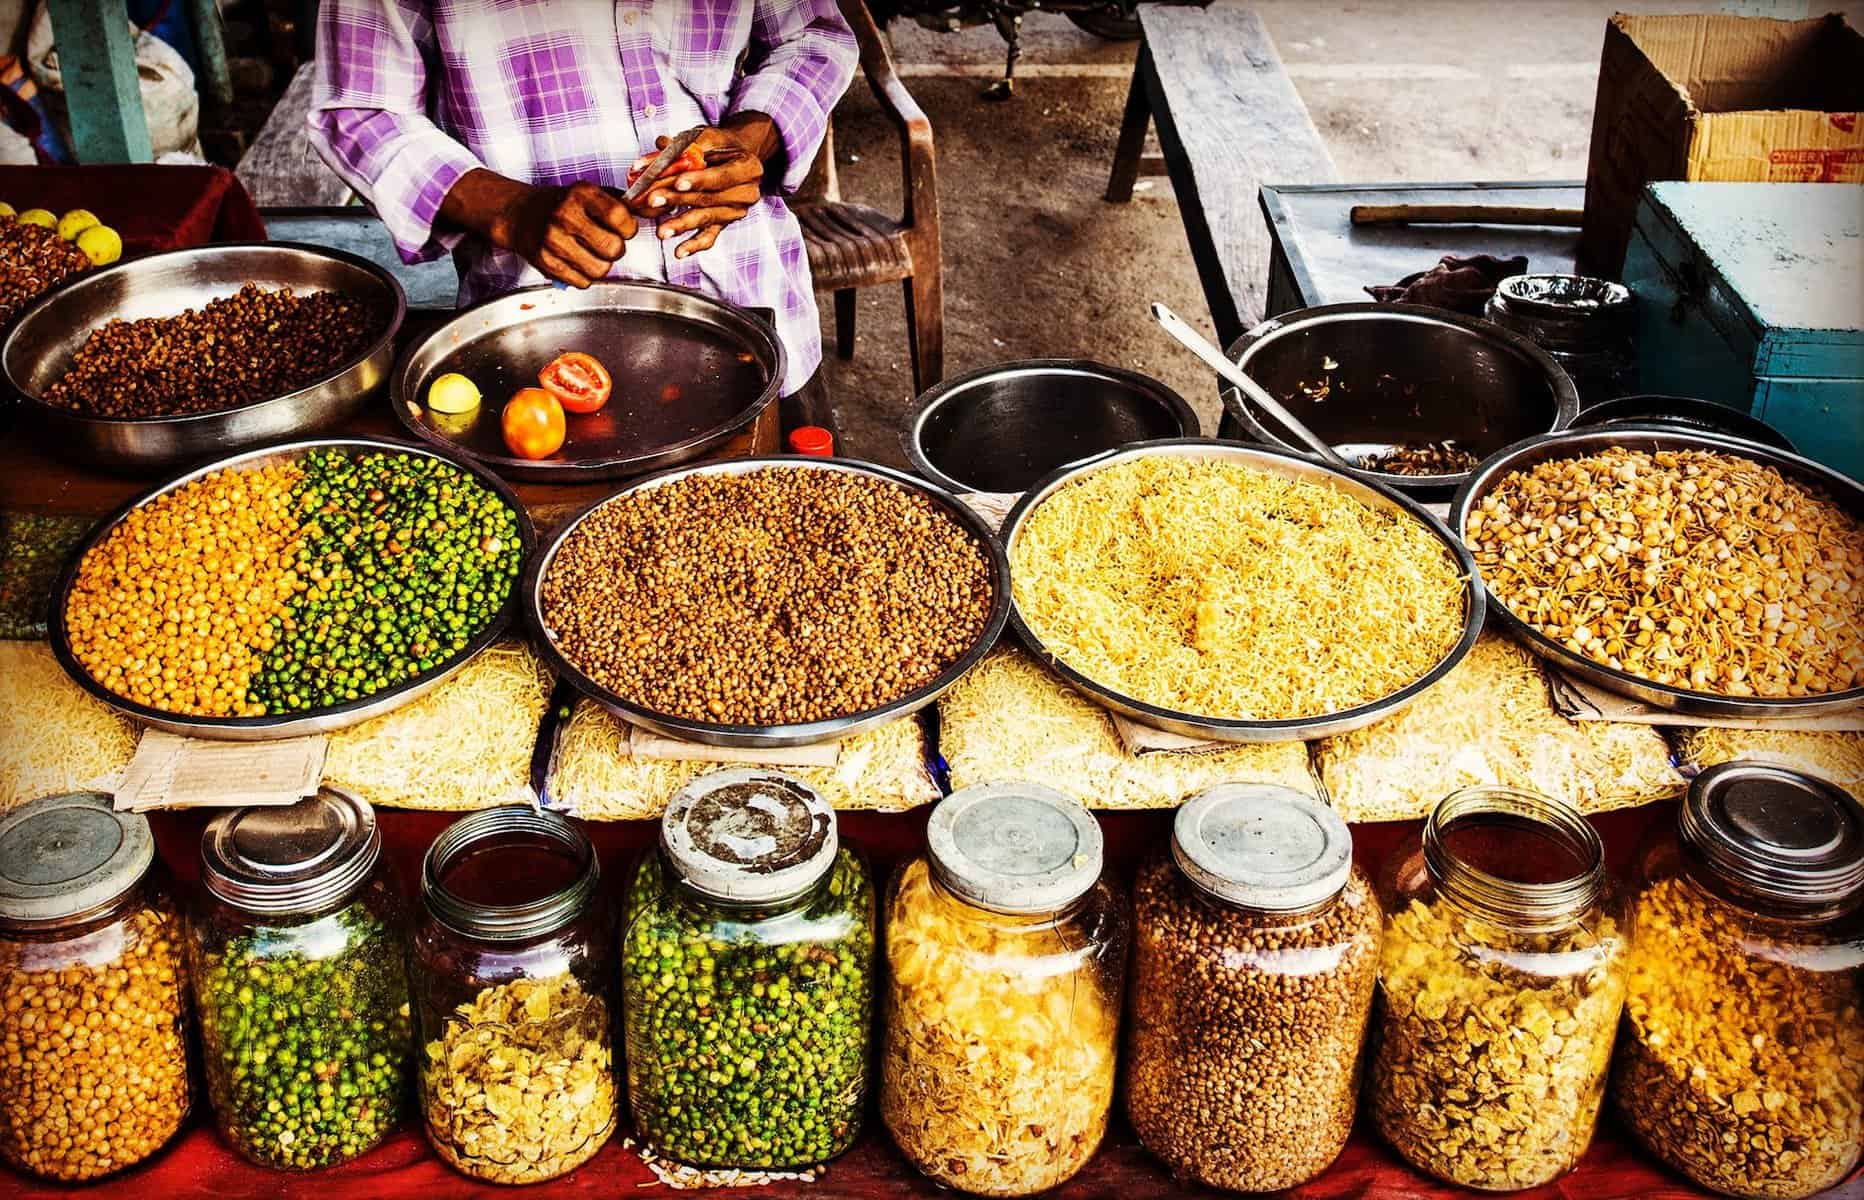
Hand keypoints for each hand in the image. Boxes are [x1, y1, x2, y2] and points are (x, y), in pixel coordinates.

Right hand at [440, 170, 637, 287]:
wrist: (519, 214)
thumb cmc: (563, 204)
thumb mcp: (593, 194)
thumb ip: (627, 204)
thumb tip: (660, 207)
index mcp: (581, 193)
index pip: (621, 217)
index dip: (629, 228)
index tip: (622, 228)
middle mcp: (564, 214)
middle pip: (614, 249)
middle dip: (616, 250)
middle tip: (607, 242)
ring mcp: (552, 239)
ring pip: (600, 270)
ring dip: (601, 265)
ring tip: (591, 252)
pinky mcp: (544, 261)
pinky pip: (582, 282)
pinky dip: (584, 276)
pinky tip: (576, 260)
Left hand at [634, 117, 777, 257]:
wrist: (736, 156)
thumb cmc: (721, 146)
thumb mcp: (705, 138)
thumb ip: (679, 148)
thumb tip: (650, 156)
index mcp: (748, 167)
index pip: (722, 176)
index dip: (699, 180)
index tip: (678, 182)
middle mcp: (747, 192)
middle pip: (710, 199)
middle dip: (679, 200)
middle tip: (654, 200)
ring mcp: (736, 210)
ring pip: (707, 218)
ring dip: (682, 224)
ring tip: (662, 230)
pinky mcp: (725, 223)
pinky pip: (710, 237)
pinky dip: (694, 245)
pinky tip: (679, 252)